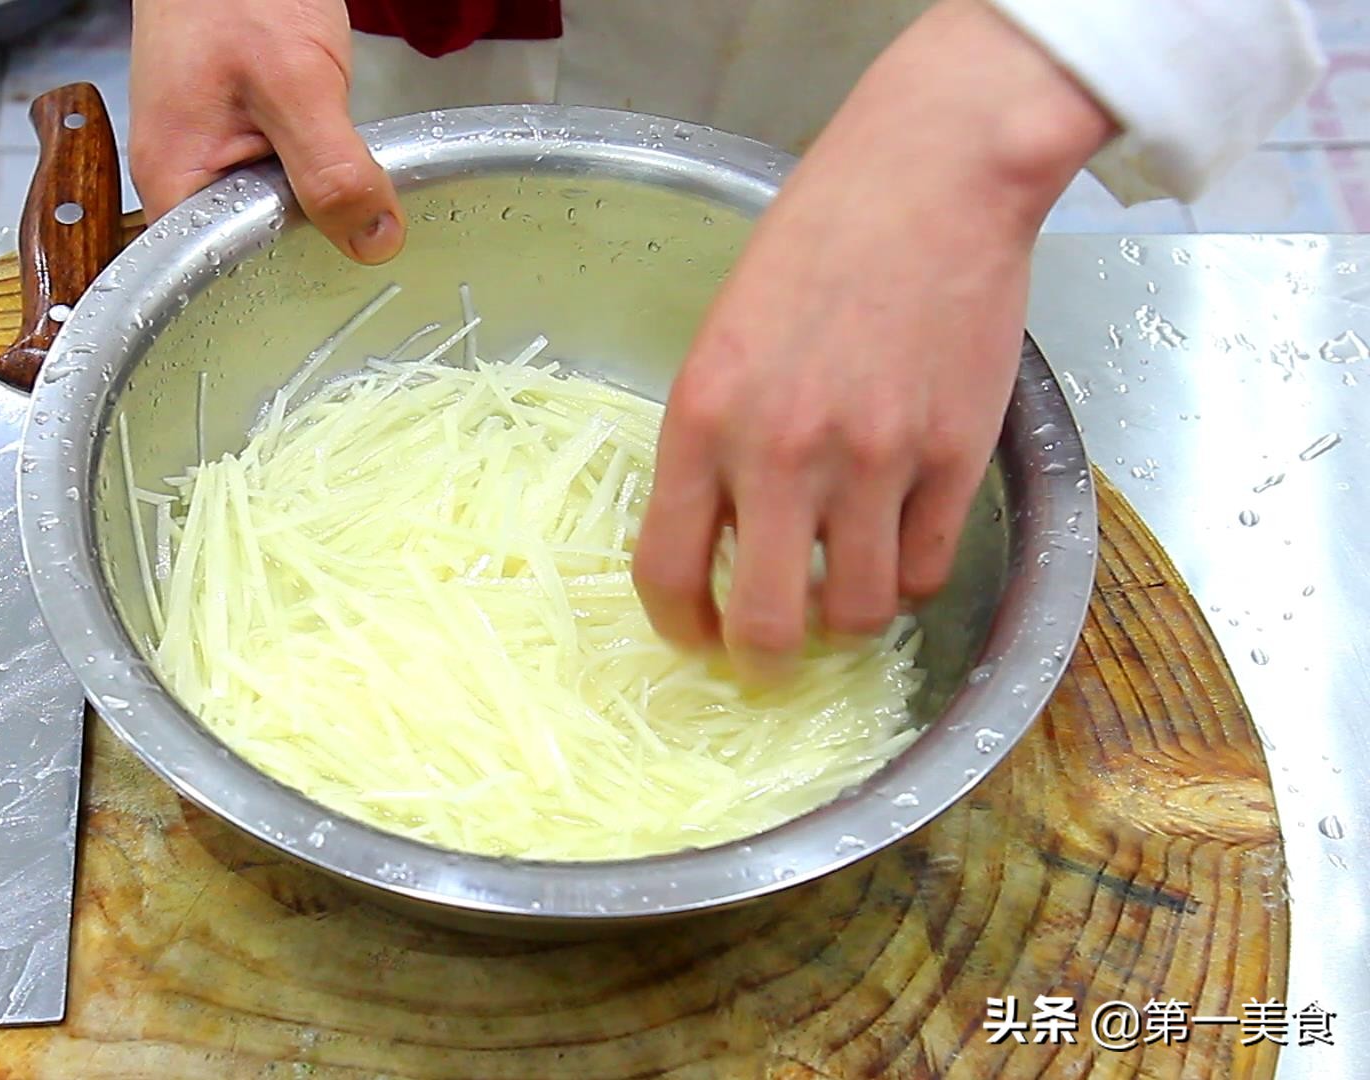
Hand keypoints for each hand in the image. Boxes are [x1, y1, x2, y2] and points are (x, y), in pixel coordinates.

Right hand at [130, 0, 404, 262]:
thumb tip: (370, 241)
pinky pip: (279, 183)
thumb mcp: (297, 82)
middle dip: (304, 248)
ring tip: (355, 202)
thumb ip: (331, 169)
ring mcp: (208, 158)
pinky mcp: (237, 139)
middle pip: (246, 252)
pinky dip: (315, 178)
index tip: (332, 276)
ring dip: (317, 209)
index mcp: (173, 181)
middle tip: (359, 238)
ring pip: (270, 218)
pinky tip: (339, 169)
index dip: (277, 285)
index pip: (214, 275)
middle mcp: (182, 179)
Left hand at [633, 0, 1113, 667]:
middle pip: (767, 624)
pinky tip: (901, 545)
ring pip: (860, 612)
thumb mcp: (724, 336)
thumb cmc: (816, 242)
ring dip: (846, 619)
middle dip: (762, 661)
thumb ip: (715, 437)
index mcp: (702, 419)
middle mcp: (781, 454)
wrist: (931, 180)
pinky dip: (912, 575)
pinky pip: (929, 568)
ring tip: (844, 590)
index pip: (666, 571)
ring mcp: (874, 461)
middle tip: (769, 658)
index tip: (695, 636)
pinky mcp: (955, 458)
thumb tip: (719, 534)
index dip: (680, 626)